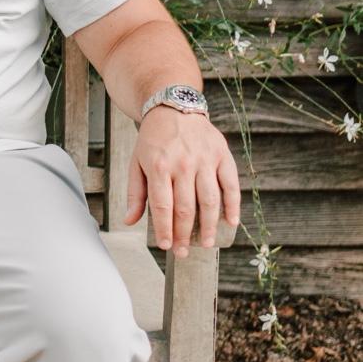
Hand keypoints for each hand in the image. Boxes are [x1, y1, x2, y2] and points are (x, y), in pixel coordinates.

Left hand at [124, 108, 240, 256]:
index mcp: (158, 166)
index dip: (165, 230)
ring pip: (210, 200)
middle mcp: (183, 164)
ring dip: (209, 226)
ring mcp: (205, 160)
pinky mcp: (222, 156)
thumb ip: (135, 193)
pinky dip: (233, 205)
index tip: (166, 247)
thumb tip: (130, 221)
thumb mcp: (136, 162)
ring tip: (206, 243)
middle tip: (184, 252)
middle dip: (184, 234)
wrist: (174, 109)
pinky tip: (231, 222)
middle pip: (186, 208)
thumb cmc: (153, 140)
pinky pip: (231, 185)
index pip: (162, 207)